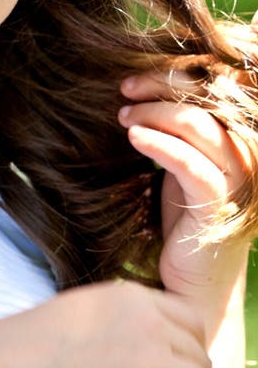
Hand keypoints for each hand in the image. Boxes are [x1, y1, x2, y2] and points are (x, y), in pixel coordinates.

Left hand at [118, 67, 252, 297]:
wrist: (191, 289)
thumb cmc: (182, 222)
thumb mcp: (180, 167)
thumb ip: (177, 132)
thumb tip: (143, 92)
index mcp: (239, 142)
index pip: (212, 92)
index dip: (172, 78)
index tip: (133, 81)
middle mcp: (247, 157)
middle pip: (206, 101)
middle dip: (161, 88)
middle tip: (125, 89)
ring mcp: (239, 182)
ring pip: (198, 126)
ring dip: (155, 114)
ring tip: (123, 116)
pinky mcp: (221, 206)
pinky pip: (190, 164)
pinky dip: (161, 144)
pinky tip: (134, 137)